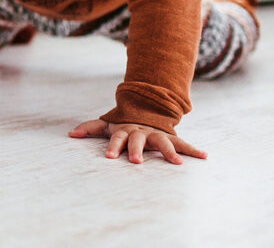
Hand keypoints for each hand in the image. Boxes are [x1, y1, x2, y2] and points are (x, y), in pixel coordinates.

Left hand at [68, 119, 207, 164]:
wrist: (147, 111)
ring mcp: (157, 134)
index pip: (117, 138)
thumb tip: (69, 134)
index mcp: (125, 130)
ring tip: (177, 164)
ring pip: (163, 142)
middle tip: (134, 162)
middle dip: (136, 150)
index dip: (112, 146)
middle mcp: (142, 132)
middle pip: (138, 140)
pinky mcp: (170, 138)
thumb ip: (89, 128)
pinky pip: (183, 144)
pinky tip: (204, 156)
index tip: (108, 157)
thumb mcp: (107, 125)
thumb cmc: (124, 124)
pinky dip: (193, 150)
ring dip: (169, 152)